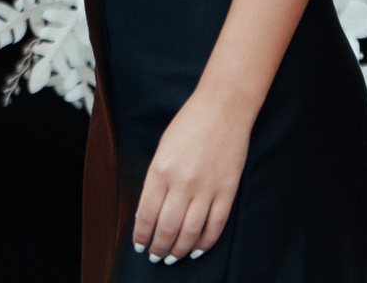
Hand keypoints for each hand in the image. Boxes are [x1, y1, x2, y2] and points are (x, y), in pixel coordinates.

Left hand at [132, 90, 251, 263]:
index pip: (146, 214)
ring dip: (180, 250)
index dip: (142, 235)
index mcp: (160, 170)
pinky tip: (198, 249)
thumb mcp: (162, 150)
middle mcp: (182, 183)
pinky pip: (215, 225)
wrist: (222, 110)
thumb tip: (148, 213)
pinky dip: (205, 242)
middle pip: (167, 228)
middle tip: (155, 256)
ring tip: (173, 257)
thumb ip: (155, 180)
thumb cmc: (188, 125)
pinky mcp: (227, 191)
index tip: (139, 245)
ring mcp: (206, 189)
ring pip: (190, 232)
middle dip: (159, 247)